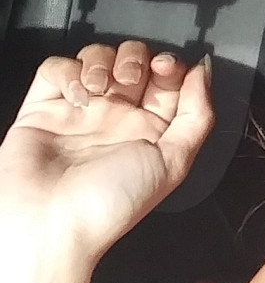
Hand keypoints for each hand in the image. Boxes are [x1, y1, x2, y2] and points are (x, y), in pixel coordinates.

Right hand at [0, 41, 213, 281]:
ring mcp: (81, 110)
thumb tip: (204, 71)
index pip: (168, 80)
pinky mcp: (43, 107)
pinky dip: (68, 71)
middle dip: (136, 59)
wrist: (51, 224)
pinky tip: (75, 95)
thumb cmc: (114, 201)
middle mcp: (118, 117)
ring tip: (99, 90)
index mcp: (152, 130)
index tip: (166, 68)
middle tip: (129, 80)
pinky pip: (57, 68)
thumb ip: (197, 116)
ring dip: (103, 61)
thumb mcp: (174, 162)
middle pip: (134, 62)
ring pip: (97, 58)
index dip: (171, 66)